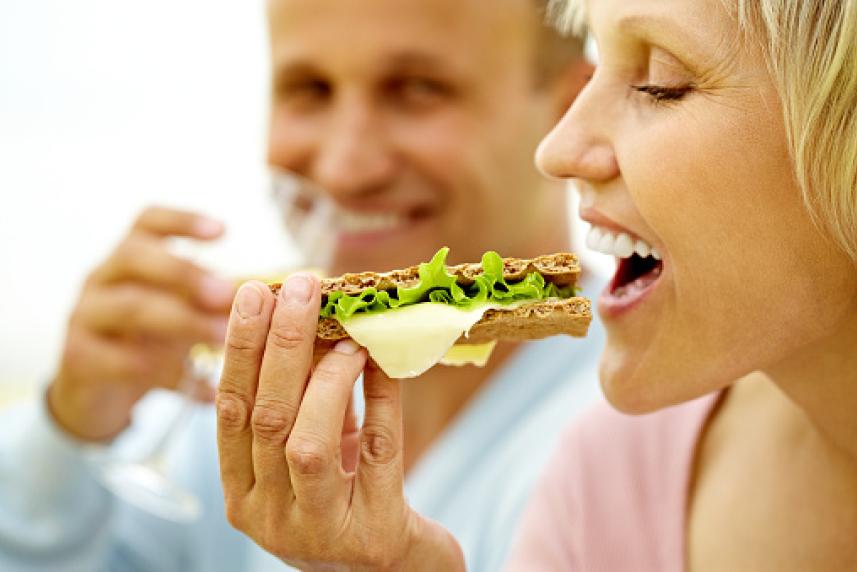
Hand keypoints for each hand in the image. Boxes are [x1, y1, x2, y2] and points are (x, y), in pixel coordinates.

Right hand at [49, 206, 235, 440]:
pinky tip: (201, 388)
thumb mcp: (183, 315)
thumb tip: (285, 297)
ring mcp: (85, 318)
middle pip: (134, 256)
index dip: (182, 221)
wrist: (96, 395)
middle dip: (184, 272)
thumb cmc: (151, 342)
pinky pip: (120, 361)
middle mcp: (103, 279)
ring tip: (223, 339)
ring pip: (128, 307)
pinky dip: (164, 374)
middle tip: (225, 293)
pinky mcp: (78, 360)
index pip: (147, 223)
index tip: (223, 231)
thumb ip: (217, 302)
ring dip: (182, 321)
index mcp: (131, 260)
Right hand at [216, 275, 463, 570]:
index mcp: (242, 494)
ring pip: (306, 442)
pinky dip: (379, 398)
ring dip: (327, 376)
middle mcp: (268, 517)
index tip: (256, 291)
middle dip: (281, 344)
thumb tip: (319, 322)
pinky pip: (376, 451)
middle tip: (302, 286)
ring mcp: (319, 532)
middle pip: (264, 418)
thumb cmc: (350, 502)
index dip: (241, 347)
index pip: (230, 410)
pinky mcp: (373, 534)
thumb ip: (308, 400)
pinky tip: (383, 364)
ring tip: (349, 335)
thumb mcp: (315, 453)